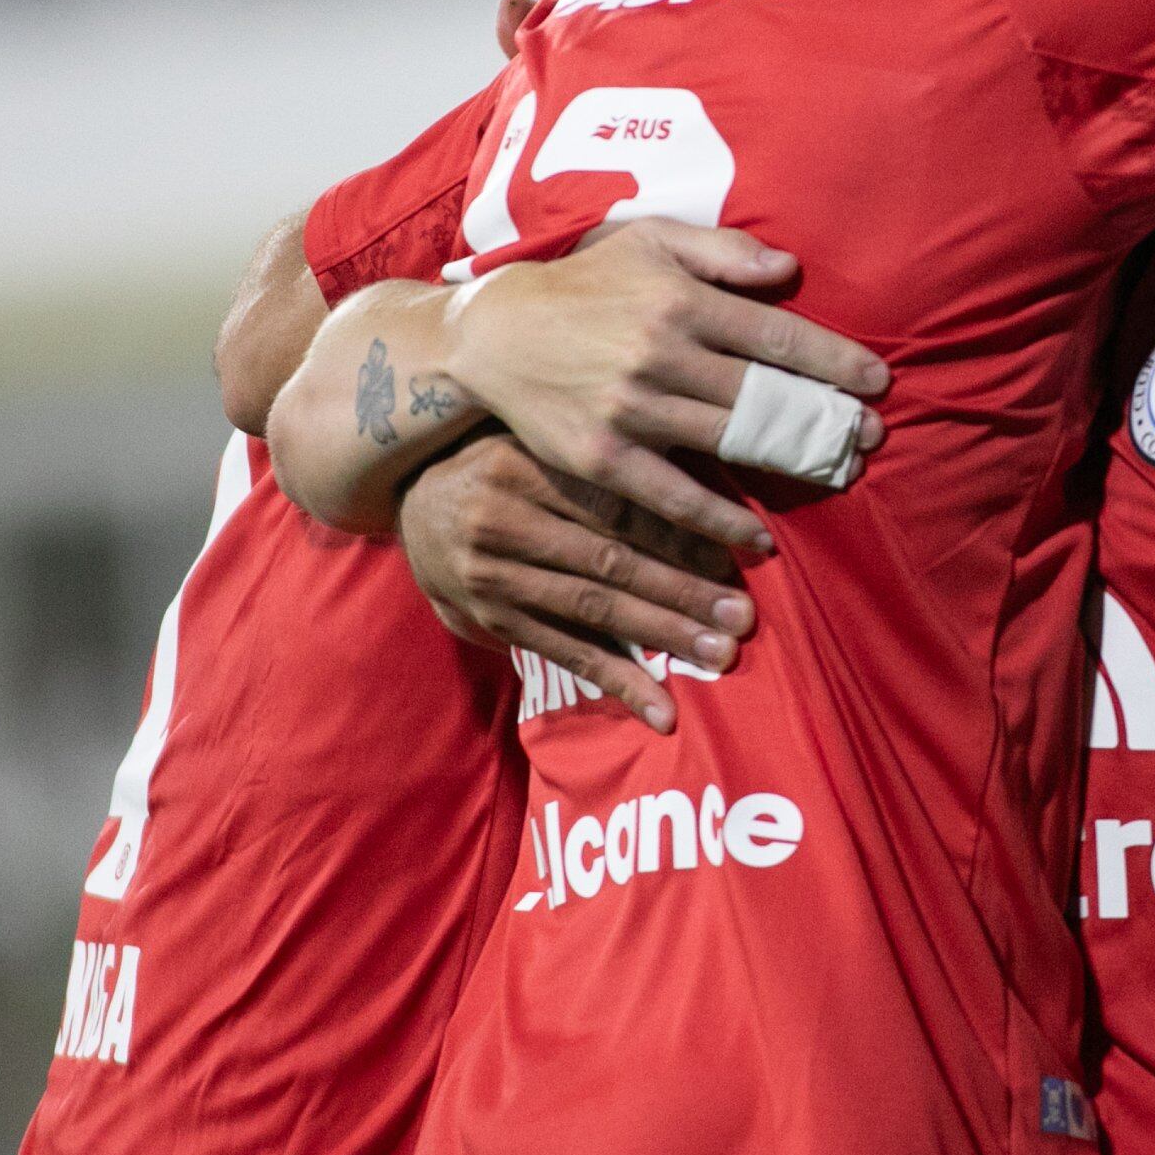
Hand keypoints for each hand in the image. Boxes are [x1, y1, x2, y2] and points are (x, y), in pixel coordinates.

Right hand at [396, 434, 754, 733]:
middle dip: (685, 591)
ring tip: (719, 655)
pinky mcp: (492, 618)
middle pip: (613, 558)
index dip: (683, 530)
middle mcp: (504, 517)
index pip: (620, 503)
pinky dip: (617, 682)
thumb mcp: (536, 444)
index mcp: (525, 464)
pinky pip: (564, 652)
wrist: (411, 503)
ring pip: (594, 608)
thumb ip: (596, 465)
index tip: (743, 551)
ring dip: (662, 636)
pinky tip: (660, 710)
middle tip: (743, 616)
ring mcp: (494, 574)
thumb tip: (694, 489)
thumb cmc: (500, 467)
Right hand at [446, 220, 891, 555]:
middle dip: (825, 418)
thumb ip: (721, 250)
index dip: (833, 361)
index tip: (877, 383)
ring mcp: (630, 410)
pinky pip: (673, 497)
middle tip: (871, 437)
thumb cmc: (584, 284)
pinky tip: (758, 537)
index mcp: (678, 301)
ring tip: (835, 472)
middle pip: (764, 395)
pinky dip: (720, 520)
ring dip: (790, 463)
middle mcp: (659, 354)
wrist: (493, 334)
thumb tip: (789, 268)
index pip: (776, 335)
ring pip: (730, 444)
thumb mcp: (648, 240)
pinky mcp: (602, 458)